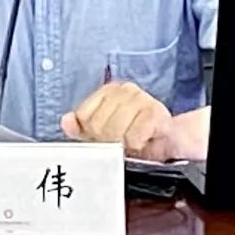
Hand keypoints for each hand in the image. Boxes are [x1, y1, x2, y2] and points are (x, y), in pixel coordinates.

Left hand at [60, 81, 176, 160]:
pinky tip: (142, 143)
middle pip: (98, 124)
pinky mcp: (155, 113)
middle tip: (119, 145)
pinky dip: (136, 145)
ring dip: (123, 145)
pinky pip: (134, 135)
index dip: (91, 133)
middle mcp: (124, 90)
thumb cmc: (135, 134)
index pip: (84, 115)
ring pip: (115, 130)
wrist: (168, 140)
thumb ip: (82, 127)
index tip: (102, 139)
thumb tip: (66, 120)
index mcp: (108, 90)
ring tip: (130, 145)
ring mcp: (141, 98)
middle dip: (107, 141)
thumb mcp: (104, 132)